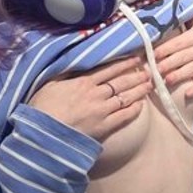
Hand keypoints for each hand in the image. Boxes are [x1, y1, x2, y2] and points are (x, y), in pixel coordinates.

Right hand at [28, 58, 152, 140]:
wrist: (43, 133)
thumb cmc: (42, 108)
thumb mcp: (50, 83)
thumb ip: (66, 74)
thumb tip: (75, 64)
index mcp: (83, 82)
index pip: (109, 70)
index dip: (124, 64)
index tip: (136, 59)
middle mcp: (96, 94)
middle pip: (121, 82)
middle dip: (136, 76)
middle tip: (149, 71)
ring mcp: (101, 111)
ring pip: (125, 97)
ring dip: (139, 90)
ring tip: (149, 85)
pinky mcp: (103, 127)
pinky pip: (123, 116)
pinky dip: (133, 110)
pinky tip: (141, 105)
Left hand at [153, 15, 192, 102]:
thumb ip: (187, 16)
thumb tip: (177, 0)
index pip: (179, 42)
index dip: (166, 48)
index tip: (153, 55)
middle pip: (184, 56)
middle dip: (169, 63)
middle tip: (155, 71)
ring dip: (180, 75)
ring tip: (166, 81)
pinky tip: (187, 94)